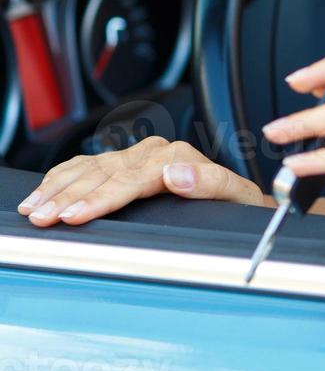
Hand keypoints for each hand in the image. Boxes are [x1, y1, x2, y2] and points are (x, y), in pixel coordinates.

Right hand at [18, 137, 266, 225]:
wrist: (243, 202)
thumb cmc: (240, 204)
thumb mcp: (239, 196)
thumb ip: (211, 182)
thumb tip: (176, 173)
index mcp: (179, 158)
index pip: (131, 179)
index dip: (101, 198)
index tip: (77, 214)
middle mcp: (155, 153)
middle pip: (104, 174)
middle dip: (69, 197)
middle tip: (43, 217)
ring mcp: (138, 156)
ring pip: (90, 169)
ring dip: (58, 188)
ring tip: (34, 208)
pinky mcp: (125, 163)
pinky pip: (87, 165)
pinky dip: (61, 178)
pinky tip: (43, 192)